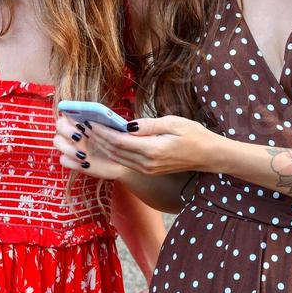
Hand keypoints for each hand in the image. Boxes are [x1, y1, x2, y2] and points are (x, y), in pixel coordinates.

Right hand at [53, 113, 132, 180]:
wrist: (122, 160)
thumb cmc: (119, 141)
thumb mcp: (121, 130)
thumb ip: (118, 125)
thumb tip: (128, 126)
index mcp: (83, 120)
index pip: (68, 111)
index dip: (68, 113)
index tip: (78, 119)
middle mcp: (75, 132)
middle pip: (59, 125)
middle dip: (67, 130)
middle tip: (79, 136)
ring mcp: (72, 146)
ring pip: (57, 142)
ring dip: (68, 148)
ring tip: (83, 155)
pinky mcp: (73, 161)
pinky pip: (64, 160)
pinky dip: (72, 161)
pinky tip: (85, 163)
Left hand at [80, 115, 219, 175]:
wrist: (209, 156)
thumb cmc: (195, 135)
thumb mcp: (174, 123)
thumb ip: (149, 125)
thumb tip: (127, 124)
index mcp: (153, 150)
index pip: (119, 141)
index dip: (102, 131)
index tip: (89, 121)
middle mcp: (147, 164)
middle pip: (114, 151)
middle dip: (97, 139)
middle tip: (82, 126)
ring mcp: (147, 169)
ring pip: (117, 158)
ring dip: (102, 146)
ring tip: (88, 134)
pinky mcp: (149, 171)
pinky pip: (125, 161)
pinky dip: (112, 152)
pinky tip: (105, 143)